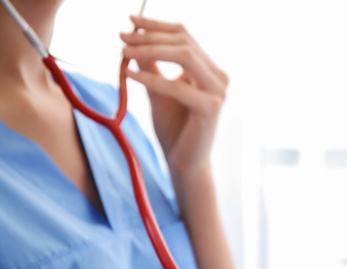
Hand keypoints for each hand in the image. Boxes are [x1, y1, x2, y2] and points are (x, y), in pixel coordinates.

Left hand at [121, 16, 226, 178]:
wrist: (184, 163)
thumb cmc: (174, 129)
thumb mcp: (157, 90)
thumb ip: (150, 65)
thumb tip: (133, 38)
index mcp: (209, 70)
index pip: (184, 36)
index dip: (156, 25)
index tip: (129, 20)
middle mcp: (218, 78)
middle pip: (184, 42)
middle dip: (150, 36)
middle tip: (121, 37)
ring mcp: (218, 92)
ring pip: (185, 56)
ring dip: (151, 51)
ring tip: (123, 52)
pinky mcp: (210, 108)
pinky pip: (178, 87)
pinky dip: (151, 79)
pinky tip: (130, 75)